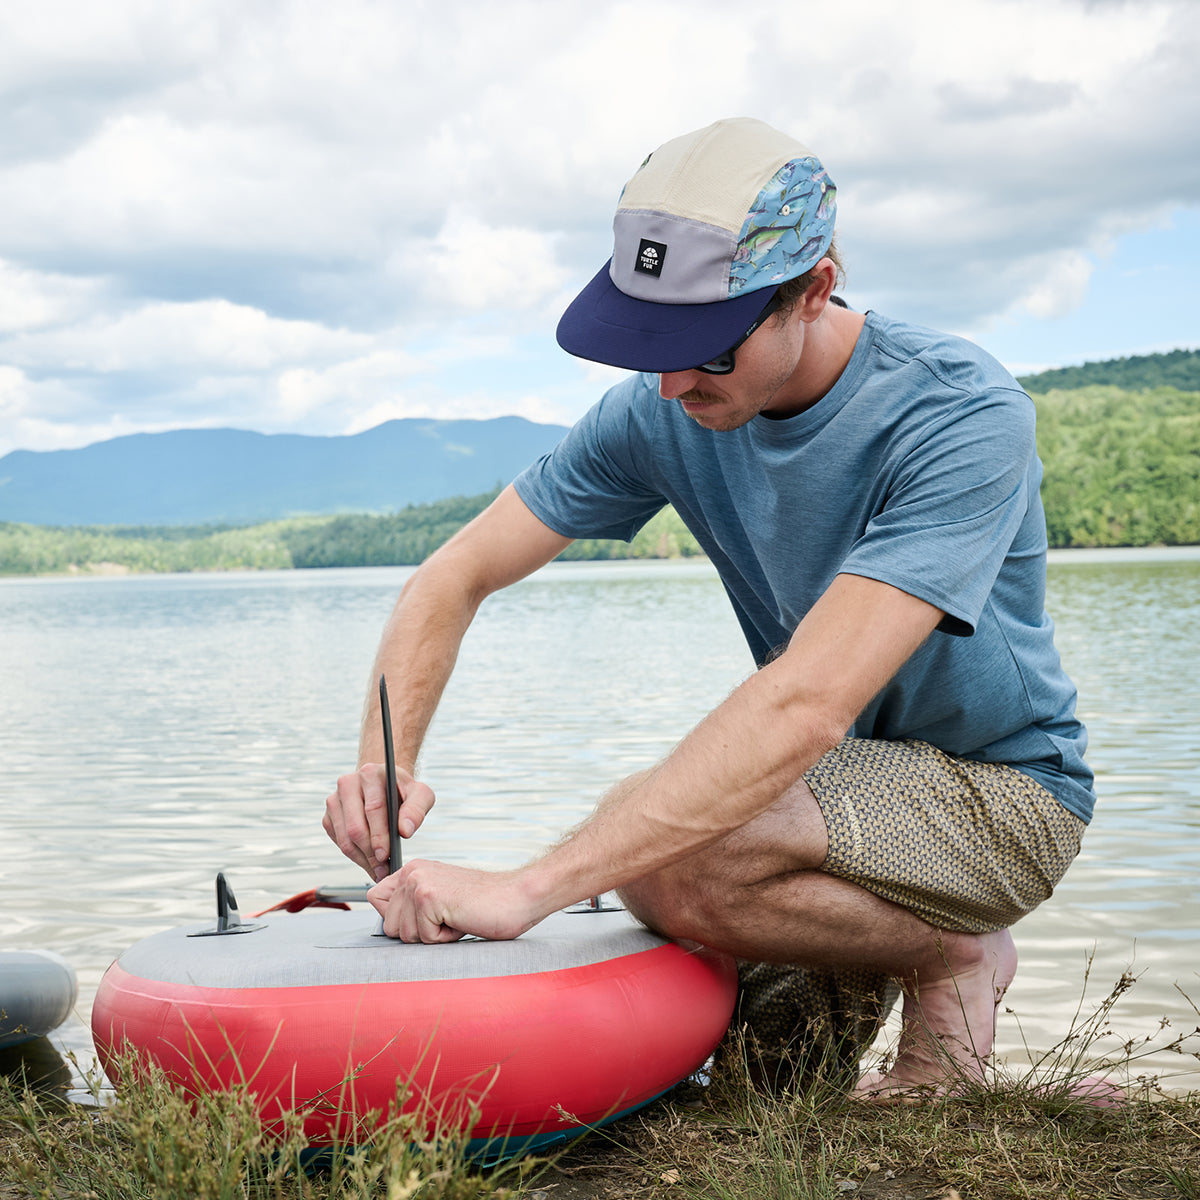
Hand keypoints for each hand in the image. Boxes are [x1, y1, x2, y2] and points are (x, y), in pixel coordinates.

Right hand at [323, 764, 435, 880]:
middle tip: (384, 868)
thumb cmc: (402, 791)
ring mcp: (335, 800)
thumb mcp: (420, 794)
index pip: (373, 808)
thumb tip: (405, 831)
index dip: (380, 835)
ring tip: (379, 870)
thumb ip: (417, 810)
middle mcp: (348, 783)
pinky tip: (369, 861)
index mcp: (371, 774)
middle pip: (355, 826)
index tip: (387, 855)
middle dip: (370, 852)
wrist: (385, 787)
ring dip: (362, 858)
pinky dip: (354, 856)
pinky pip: (339, 842)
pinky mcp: (329, 816)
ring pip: (344, 838)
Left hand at [367, 859, 549, 942]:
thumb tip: (387, 923)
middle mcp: (412, 871)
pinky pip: (424, 938)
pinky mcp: (429, 897)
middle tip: (449, 917)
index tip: (426, 916)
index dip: (397, 918)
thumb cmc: (485, 904)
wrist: (518, 897)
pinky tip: (462, 920)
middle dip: (419, 933)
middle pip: (388, 925)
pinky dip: (445, 939)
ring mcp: (419, 882)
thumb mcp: (441, 900)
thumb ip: (412, 905)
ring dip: (434, 936)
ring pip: (404, 935)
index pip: (375, 898)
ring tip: (457, 917)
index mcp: (413, 869)